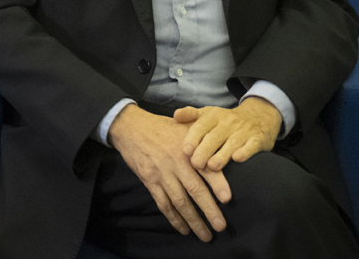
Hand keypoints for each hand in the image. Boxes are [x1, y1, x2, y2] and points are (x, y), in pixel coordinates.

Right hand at [108, 104, 230, 241]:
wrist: (131, 127)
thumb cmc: (163, 127)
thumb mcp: (185, 125)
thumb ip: (204, 136)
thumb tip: (226, 150)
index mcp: (188, 149)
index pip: (206, 168)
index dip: (218, 184)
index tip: (227, 199)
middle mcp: (175, 163)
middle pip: (195, 190)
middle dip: (209, 210)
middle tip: (220, 226)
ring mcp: (161, 174)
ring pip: (179, 201)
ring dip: (193, 220)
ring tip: (205, 235)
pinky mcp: (149, 181)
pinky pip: (163, 203)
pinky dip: (173, 218)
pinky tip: (183, 229)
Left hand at [174, 97, 280, 173]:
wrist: (260, 116)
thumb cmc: (227, 119)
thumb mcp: (209, 113)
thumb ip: (191, 115)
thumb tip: (175, 115)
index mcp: (214, 115)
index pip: (201, 126)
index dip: (193, 138)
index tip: (185, 151)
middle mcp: (229, 122)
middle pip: (215, 136)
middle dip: (204, 150)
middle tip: (196, 164)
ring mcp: (244, 131)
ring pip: (232, 142)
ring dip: (222, 154)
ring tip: (212, 166)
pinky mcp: (258, 139)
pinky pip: (252, 145)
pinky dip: (245, 152)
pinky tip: (237, 159)